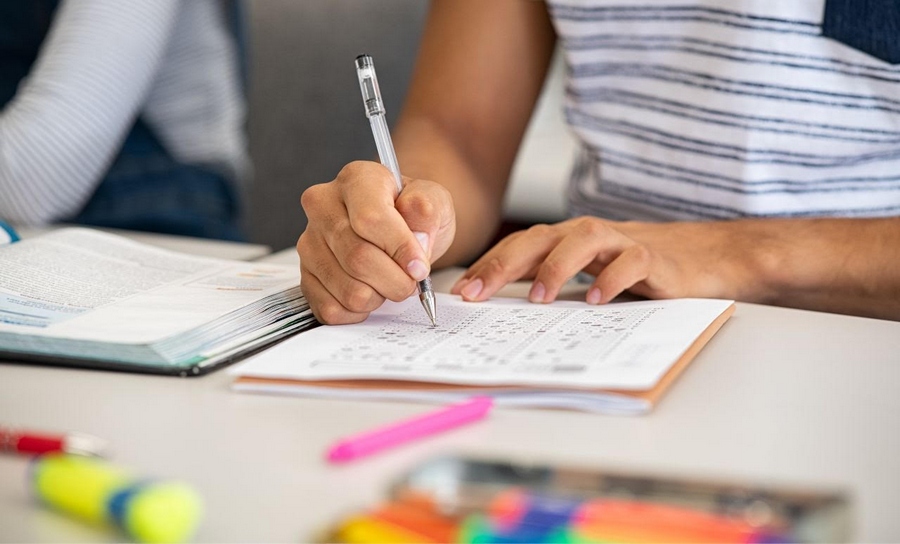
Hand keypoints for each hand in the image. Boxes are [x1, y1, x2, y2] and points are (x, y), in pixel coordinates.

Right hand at [298, 161, 455, 323]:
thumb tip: (417, 238)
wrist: (398, 231)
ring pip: (348, 289)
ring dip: (380, 296)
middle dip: (395, 280)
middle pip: (358, 258)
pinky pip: (332, 309)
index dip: (400, 249)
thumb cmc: (412, 216)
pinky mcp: (305, 275)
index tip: (420, 267)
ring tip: (388, 281)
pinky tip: (370, 292)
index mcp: (356, 179)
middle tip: (410, 280)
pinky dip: (360, 311)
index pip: (370, 219)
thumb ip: (428, 211)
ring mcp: (310, 243)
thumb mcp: (433, 202)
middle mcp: (323, 207)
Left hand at [450, 216, 771, 304]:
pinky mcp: (654, 258)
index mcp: (568, 240)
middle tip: (479, 292)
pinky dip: (611, 278)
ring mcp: (622, 242)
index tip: (462, 293)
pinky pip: (631, 262)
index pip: (520, 246)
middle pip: (540, 238)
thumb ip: (551, 283)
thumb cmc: (636, 270)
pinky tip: (595, 299)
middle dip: (505, 263)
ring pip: (583, 241)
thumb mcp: (587, 275)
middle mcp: (589, 235)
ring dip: (556, 267)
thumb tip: (501, 308)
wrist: (702, 258)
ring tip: (538, 297)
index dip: (489, 265)